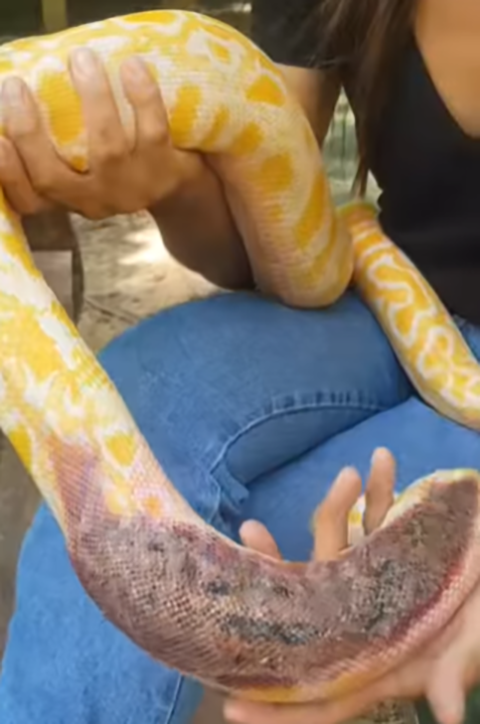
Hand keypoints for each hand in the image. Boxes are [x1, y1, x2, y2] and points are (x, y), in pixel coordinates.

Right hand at [0, 49, 203, 218]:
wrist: (180, 188)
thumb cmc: (117, 164)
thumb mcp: (82, 165)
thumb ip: (51, 145)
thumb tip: (15, 97)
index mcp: (67, 197)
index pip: (28, 199)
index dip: (8, 175)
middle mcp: (94, 200)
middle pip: (53, 178)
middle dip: (30, 134)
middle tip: (15, 87)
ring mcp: (131, 190)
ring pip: (107, 149)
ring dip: (93, 100)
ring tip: (82, 59)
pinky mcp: (166, 174)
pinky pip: (153, 133)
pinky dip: (142, 98)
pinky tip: (131, 67)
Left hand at [225, 449, 479, 723]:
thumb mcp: (474, 641)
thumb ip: (457, 668)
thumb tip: (448, 717)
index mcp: (382, 661)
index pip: (324, 697)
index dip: (281, 712)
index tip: (231, 708)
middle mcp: (369, 623)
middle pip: (308, 609)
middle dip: (276, 572)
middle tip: (250, 530)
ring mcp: (377, 583)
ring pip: (338, 550)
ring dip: (333, 507)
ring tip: (339, 474)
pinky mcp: (394, 552)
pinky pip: (374, 522)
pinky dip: (376, 492)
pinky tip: (375, 465)